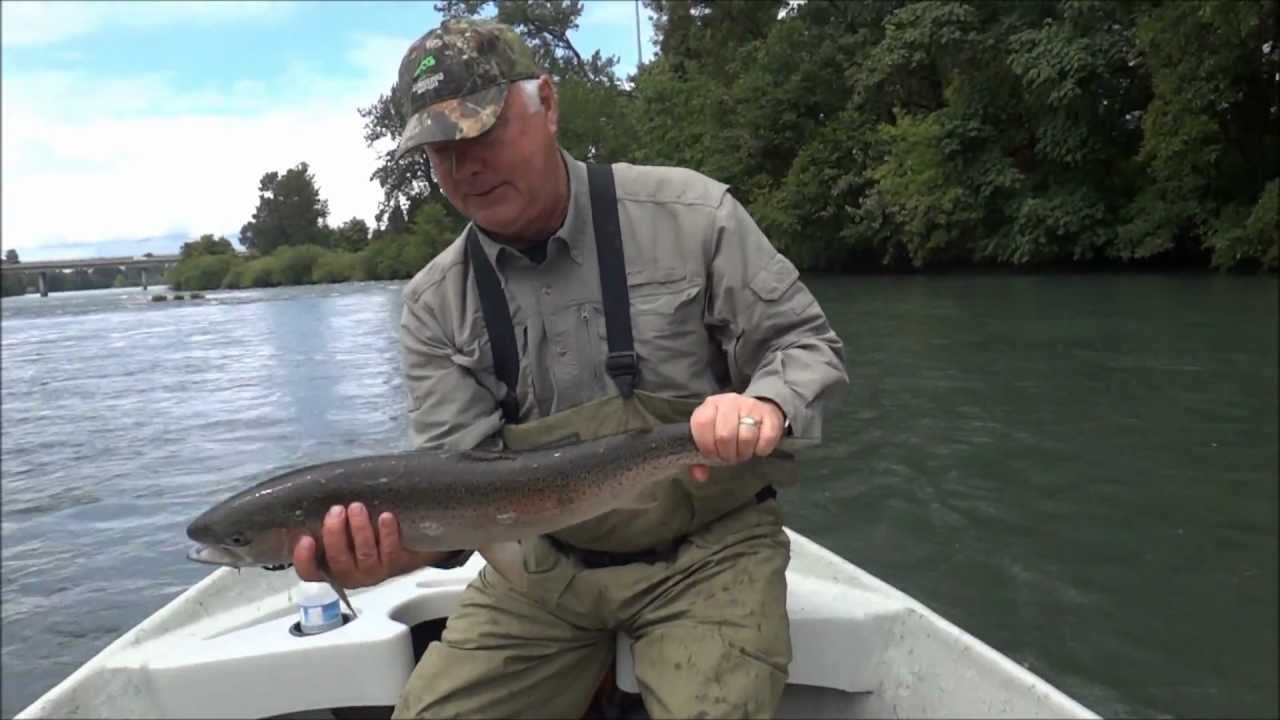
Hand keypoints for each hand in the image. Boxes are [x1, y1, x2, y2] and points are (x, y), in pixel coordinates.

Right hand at [292, 502, 448, 588]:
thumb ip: (324, 524)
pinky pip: (390, 550)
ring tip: (357, 507)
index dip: (304, 558)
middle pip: (338, 560)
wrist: (403, 545)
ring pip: (365, 554)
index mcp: (329, 568)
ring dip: (360, 530)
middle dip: (334, 534)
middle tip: (336, 510)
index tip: (305, 538)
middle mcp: (350, 574)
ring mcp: (373, 571)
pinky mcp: (396, 564)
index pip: (309, 572)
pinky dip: (387, 533)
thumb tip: (304, 503)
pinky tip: (385, 516)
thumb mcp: (339, 530)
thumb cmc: (362, 533)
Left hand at [688, 393, 785, 481]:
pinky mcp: (769, 414)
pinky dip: (761, 449)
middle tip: (730, 457)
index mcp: (710, 406)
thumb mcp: (711, 436)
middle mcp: (729, 402)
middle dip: (727, 454)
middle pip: (724, 435)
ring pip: (746, 437)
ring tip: (742, 452)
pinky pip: (766, 438)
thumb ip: (701, 458)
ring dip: (744, 452)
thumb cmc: (729, 427)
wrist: (757, 411)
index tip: (712, 455)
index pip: (701, 424)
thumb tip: (700, 475)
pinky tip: (757, 447)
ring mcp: (750, 406)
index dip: (706, 446)